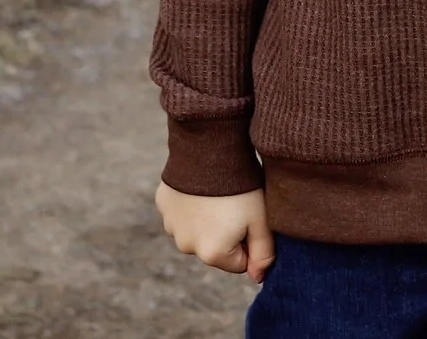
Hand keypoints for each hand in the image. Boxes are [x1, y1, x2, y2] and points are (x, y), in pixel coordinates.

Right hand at [154, 180, 274, 285]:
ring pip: (196, 230)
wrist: (210, 149)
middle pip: (215, 248)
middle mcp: (186, 246)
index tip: (249, 219)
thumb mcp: (261, 220)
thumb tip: (258, 278)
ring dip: (207, 219)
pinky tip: (200, 187)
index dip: (248, 241)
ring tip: (217, 194)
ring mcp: (171, 225)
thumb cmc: (241, 187)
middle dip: (226, 233)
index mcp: (212, 254)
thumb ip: (263, 253)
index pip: (239, 262)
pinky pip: (181, 212)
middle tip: (235, 205)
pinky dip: (190, 204)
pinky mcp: (163, 205)